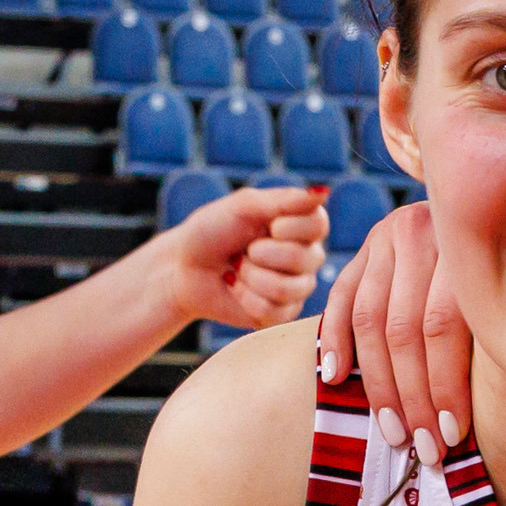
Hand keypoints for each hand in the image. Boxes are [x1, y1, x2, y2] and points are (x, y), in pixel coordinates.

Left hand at [153, 184, 328, 329]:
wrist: (182, 267)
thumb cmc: (212, 231)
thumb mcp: (243, 207)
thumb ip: (284, 200)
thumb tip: (324, 191)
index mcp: (302, 225)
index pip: (320, 224)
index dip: (291, 227)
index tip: (267, 225)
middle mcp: (306, 256)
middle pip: (306, 259)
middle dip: (263, 253)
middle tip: (244, 250)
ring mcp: (296, 287)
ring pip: (288, 288)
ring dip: (251, 277)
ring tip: (237, 269)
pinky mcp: (281, 314)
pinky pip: (274, 311)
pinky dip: (245, 297)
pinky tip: (236, 287)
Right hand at [314, 199, 470, 452]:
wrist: (485, 206)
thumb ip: (492, 328)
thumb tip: (483, 410)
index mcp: (465, 246)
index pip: (443, 327)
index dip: (444, 386)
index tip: (451, 436)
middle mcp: (421, 233)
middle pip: (404, 329)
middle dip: (412, 397)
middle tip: (422, 446)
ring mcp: (386, 237)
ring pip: (370, 320)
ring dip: (377, 384)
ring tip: (391, 430)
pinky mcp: (363, 247)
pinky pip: (341, 299)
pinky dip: (335, 340)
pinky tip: (334, 379)